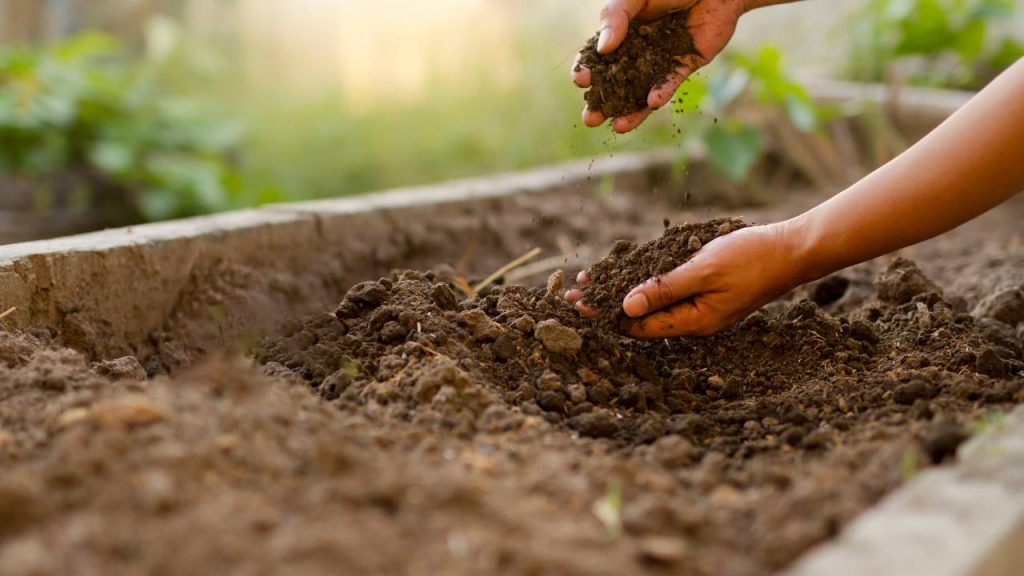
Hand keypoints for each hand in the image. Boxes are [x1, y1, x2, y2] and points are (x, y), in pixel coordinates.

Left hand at [566, 222, 808, 337]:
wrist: (792, 250)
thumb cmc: (750, 258)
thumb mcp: (702, 270)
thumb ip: (664, 289)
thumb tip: (625, 307)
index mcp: (693, 322)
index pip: (638, 326)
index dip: (605, 315)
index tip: (576, 305)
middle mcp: (694, 320)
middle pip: (641, 319)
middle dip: (606, 307)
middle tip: (572, 297)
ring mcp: (701, 308)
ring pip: (653, 305)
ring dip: (623, 294)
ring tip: (592, 284)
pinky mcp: (707, 293)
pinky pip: (669, 293)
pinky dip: (646, 284)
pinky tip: (629, 275)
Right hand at [572, 0, 747, 132]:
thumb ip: (616, 18)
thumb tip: (603, 48)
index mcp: (621, 33)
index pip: (598, 57)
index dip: (588, 69)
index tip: (580, 80)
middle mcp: (638, 50)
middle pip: (616, 82)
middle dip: (603, 103)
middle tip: (589, 119)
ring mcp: (660, 60)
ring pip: (641, 90)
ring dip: (630, 110)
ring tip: (618, 128)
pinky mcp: (684, 64)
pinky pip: (671, 82)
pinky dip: (661, 92)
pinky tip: (651, 102)